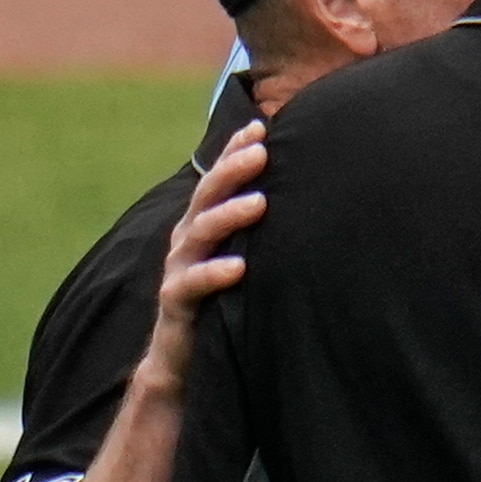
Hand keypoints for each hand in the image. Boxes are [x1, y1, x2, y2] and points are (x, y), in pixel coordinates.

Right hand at [148, 123, 267, 364]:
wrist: (182, 355)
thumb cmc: (222, 297)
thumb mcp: (238, 254)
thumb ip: (256, 227)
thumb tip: (303, 193)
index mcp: (203, 223)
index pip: (219, 178)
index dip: (234, 151)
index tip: (261, 126)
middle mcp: (188, 239)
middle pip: (208, 196)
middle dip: (233, 170)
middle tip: (262, 152)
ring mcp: (179, 268)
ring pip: (199, 233)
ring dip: (229, 215)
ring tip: (260, 203)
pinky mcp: (177, 302)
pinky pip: (192, 284)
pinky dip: (215, 273)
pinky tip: (240, 268)